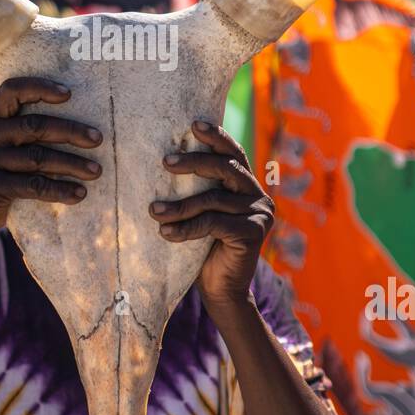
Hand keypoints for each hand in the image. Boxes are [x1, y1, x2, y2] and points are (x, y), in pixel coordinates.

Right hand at [0, 76, 102, 243]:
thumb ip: (20, 131)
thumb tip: (76, 124)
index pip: (11, 90)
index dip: (40, 88)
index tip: (69, 94)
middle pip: (33, 125)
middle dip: (70, 131)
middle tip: (97, 139)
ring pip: (37, 157)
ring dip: (72, 164)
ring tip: (95, 171)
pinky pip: (33, 185)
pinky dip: (60, 189)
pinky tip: (78, 193)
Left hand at [149, 120, 273, 314]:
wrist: (220, 290)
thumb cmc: (203, 248)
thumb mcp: (200, 212)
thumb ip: (197, 189)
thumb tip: (164, 158)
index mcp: (246, 185)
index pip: (233, 153)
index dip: (216, 136)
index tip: (193, 124)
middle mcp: (259, 196)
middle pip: (226, 168)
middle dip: (194, 162)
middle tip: (165, 161)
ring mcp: (260, 214)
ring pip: (214, 199)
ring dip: (180, 205)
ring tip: (153, 210)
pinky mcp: (255, 233)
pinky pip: (214, 223)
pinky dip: (187, 227)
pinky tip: (165, 232)